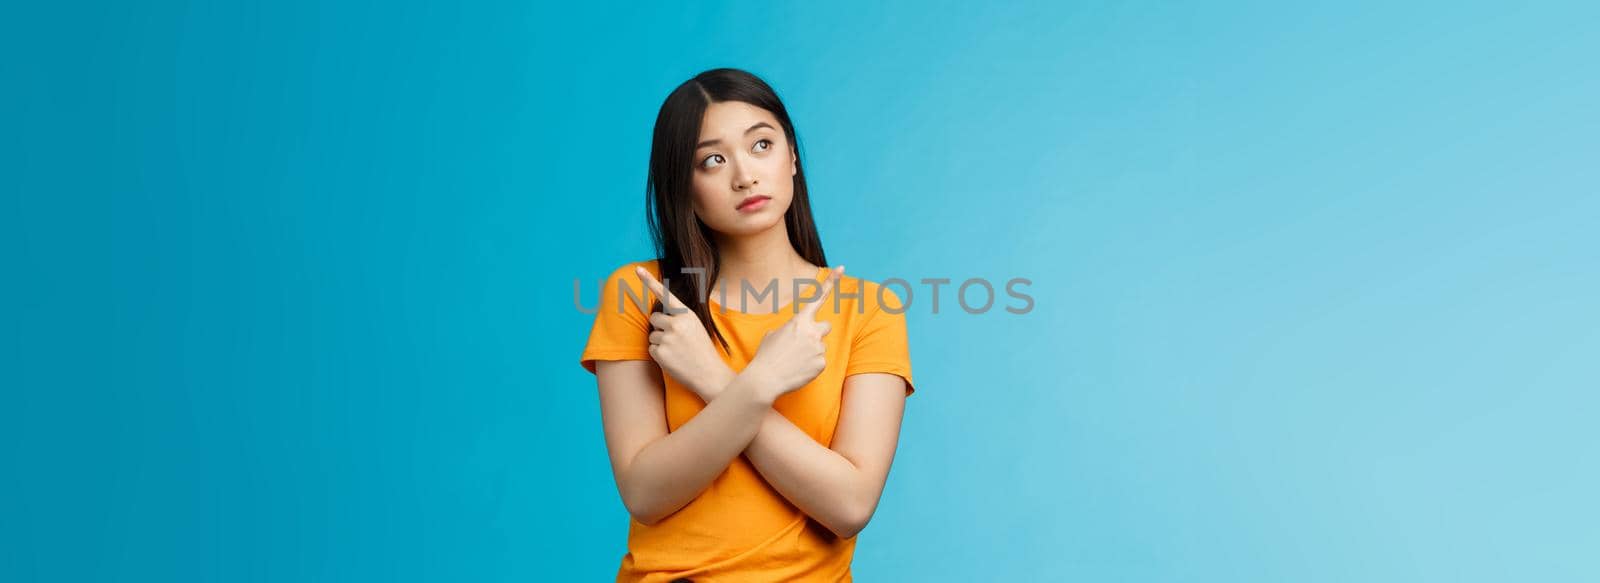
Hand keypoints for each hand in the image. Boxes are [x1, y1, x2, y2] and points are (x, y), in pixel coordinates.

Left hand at [635, 266, 730, 400]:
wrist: (710, 374)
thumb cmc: (702, 350)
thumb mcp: (695, 327)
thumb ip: (678, 318)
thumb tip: (656, 316)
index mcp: (687, 315)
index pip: (666, 294)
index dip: (650, 281)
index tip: (637, 269)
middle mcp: (677, 324)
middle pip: (653, 319)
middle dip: (659, 328)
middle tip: (675, 340)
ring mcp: (668, 338)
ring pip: (652, 336)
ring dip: (660, 343)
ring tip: (677, 352)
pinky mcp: (661, 353)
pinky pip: (651, 350)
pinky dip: (659, 355)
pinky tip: (673, 360)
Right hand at [745, 265, 843, 400]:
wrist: (765, 379)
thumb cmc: (766, 356)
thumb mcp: (773, 335)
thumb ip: (789, 330)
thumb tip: (796, 334)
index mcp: (799, 321)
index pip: (818, 297)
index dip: (831, 281)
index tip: (841, 268)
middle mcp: (812, 332)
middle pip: (825, 326)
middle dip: (817, 333)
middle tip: (803, 344)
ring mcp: (819, 348)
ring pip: (820, 347)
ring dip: (811, 352)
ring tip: (794, 361)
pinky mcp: (822, 364)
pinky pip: (819, 362)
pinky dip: (811, 366)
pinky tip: (798, 370)